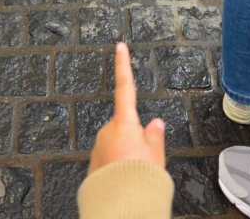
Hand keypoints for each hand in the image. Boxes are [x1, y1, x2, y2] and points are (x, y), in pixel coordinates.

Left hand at [88, 42, 165, 175]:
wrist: (120, 208)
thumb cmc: (139, 181)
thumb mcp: (156, 156)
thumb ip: (155, 137)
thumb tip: (156, 123)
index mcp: (125, 123)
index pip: (126, 87)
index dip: (123, 64)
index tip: (120, 46)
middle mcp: (107, 131)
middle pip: (124, 127)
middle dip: (133, 138)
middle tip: (144, 159)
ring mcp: (98, 148)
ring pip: (115, 145)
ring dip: (124, 155)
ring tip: (134, 174)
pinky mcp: (92, 165)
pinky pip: (107, 160)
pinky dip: (115, 167)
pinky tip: (123, 181)